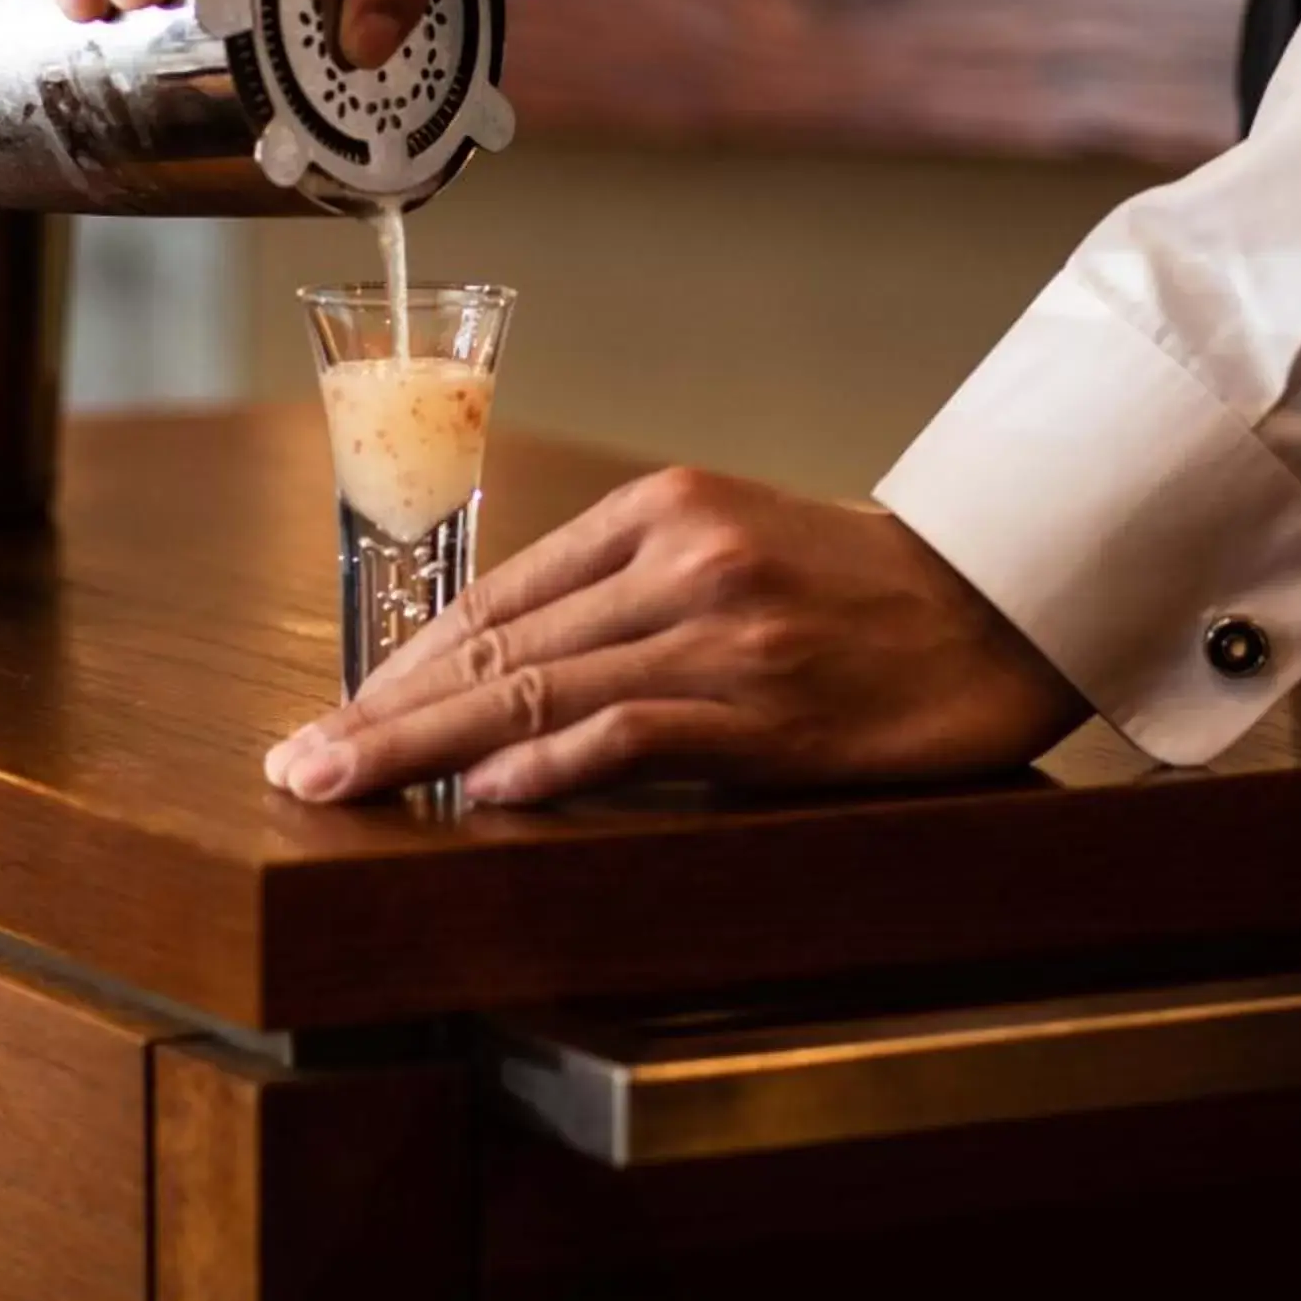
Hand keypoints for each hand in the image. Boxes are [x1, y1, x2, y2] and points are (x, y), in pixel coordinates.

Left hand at [264, 467, 1084, 805]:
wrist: (1002, 599)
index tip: (340, 712)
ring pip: (537, 684)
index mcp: (662, 507)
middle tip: (298, 762)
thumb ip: (629, 592)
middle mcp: (679, 554)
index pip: (499, 591)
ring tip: (342, 788)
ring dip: (422, 746)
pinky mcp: (765, 703)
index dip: (406, 662)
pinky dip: (546, 764)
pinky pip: (629, 732)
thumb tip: (511, 674)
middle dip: (383, 711)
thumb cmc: (860, 589)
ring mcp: (720, 627)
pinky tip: (482, 793)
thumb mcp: (734, 550)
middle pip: (498, 640)